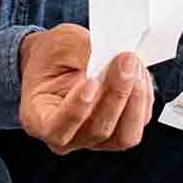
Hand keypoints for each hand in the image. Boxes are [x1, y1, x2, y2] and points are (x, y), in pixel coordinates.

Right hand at [18, 25, 154, 154]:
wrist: (58, 60)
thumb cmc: (53, 55)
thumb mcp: (60, 44)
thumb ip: (85, 53)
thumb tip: (117, 59)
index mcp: (39, 118)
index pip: (57, 129)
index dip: (76, 111)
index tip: (91, 82)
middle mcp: (66, 137)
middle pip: (98, 131)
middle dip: (117, 94)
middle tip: (125, 60)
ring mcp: (93, 138)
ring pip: (124, 136)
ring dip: (135, 99)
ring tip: (134, 66)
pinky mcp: (118, 132)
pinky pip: (137, 123)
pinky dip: (143, 98)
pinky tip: (138, 74)